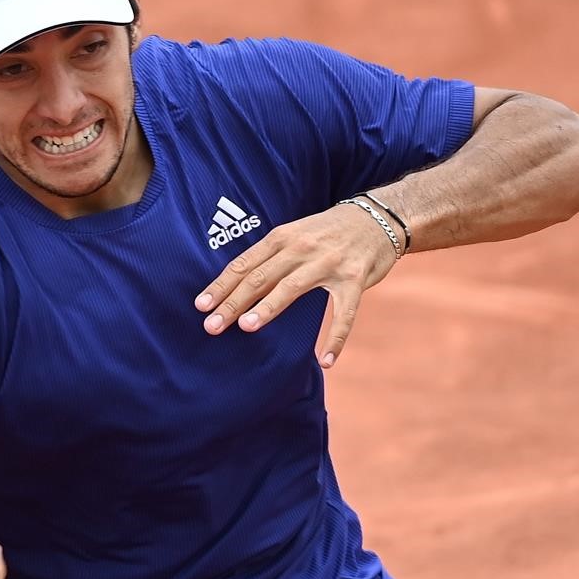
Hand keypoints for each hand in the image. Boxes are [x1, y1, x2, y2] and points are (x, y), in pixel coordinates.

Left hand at [193, 201, 396, 367]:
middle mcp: (302, 248)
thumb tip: (237, 283)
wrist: (378, 217)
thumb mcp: (296, 233)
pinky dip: (335, 338)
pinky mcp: (354, 280)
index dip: (221, 285)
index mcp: (283, 237)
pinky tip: (326, 360)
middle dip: (233, 302)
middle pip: (260, 277)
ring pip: (291, 288)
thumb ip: (271, 255)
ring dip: (268, 309)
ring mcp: (329, 264)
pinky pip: (344, 314)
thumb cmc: (328, 231)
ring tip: (246, 327)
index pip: (245, 264)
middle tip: (212, 325)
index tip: (200, 305)